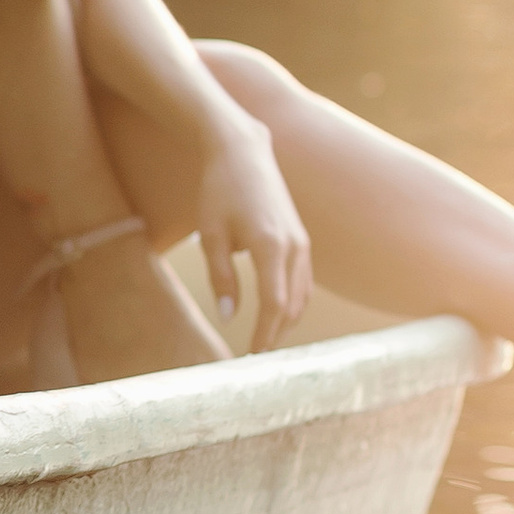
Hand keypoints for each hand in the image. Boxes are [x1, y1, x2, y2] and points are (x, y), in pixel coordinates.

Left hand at [195, 119, 311, 344]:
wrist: (243, 152)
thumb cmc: (220, 191)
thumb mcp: (211, 235)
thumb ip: (221, 278)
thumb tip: (229, 317)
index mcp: (270, 246)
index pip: (274, 305)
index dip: (264, 335)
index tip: (250, 358)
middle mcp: (294, 247)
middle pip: (292, 306)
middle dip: (276, 335)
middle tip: (255, 360)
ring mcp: (302, 243)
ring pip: (301, 296)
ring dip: (285, 323)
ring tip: (264, 343)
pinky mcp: (301, 240)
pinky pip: (302, 282)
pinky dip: (291, 303)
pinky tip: (275, 316)